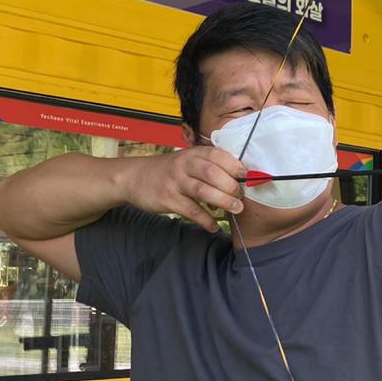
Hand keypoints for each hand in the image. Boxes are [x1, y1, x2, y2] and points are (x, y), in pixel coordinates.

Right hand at [119, 147, 245, 231]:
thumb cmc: (170, 171)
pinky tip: (213, 226)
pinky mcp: (167, 199)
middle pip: (213, 173)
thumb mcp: (188, 161)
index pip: (218, 155)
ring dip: (223, 201)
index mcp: (194, 154)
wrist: (134, 178)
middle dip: (231, 186)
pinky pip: (191, 211)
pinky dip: (205, 220)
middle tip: (241, 197)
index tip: (247, 177)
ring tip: (236, 209)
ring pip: (203, 191)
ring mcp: (175, 182)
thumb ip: (210, 168)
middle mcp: (184, 165)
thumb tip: (239, 182)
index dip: (235, 166)